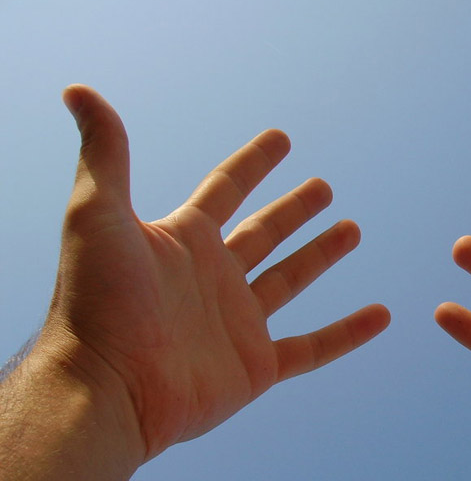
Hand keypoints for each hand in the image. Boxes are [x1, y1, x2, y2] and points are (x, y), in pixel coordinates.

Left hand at [44, 85, 389, 460]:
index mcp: (183, 242)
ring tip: (352, 230)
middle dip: (294, 210)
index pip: (226, 190)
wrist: (105, 390)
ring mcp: (237, 323)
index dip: (253, 163)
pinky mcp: (256, 366)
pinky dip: (347, 333)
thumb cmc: (96, 304)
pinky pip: (312, 348)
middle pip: (265, 233)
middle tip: (323, 189)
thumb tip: (78, 90)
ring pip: (290, 280)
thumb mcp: (96, 217)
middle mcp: (213, 278)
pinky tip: (381, 316)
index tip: (281, 139)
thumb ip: (105, 156)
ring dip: (321, 255)